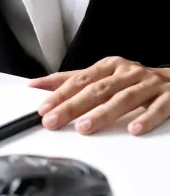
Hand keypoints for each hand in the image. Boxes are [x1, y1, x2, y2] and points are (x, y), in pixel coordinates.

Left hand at [29, 56, 169, 135]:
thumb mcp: (104, 76)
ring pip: (124, 99)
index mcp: (110, 67)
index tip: (43, 108)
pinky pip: (159, 107)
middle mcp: (128, 73)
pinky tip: (134, 129)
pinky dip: (147, 118)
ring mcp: (150, 85)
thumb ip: (73, 81)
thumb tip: (38, 85)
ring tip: (84, 127)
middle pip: (97, 90)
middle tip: (53, 120)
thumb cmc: (135, 81)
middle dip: (72, 106)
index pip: (80, 80)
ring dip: (103, 113)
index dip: (60, 94)